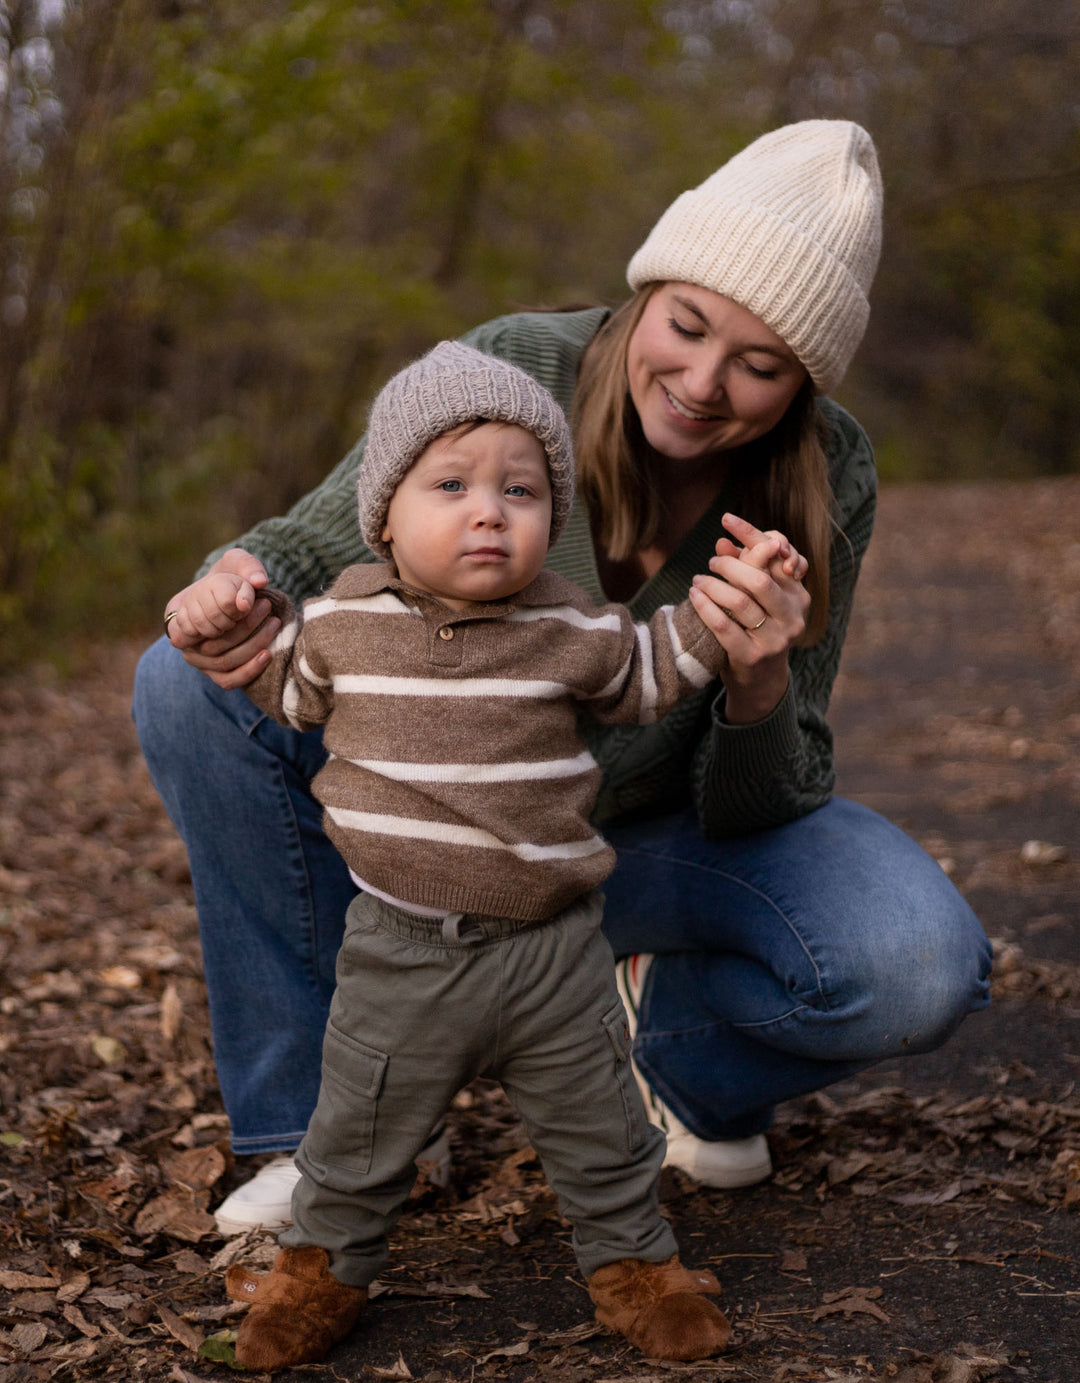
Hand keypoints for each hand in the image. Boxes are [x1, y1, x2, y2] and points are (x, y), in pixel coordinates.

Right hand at [164, 549, 279, 688]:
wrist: (239, 602)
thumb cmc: (233, 578)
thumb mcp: (237, 562)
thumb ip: (246, 565)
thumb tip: (258, 582)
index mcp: (178, 610)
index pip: (195, 618)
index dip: (222, 610)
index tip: (247, 599)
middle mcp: (184, 638)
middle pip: (212, 641)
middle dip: (244, 625)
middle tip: (267, 606)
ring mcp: (199, 659)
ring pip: (223, 660)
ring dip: (253, 643)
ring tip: (275, 623)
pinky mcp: (216, 675)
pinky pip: (229, 680)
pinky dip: (249, 669)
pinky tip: (268, 653)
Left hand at [688, 512, 810, 723]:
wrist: (760, 678)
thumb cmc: (757, 628)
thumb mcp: (759, 597)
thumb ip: (746, 568)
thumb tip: (723, 541)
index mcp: (799, 596)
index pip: (778, 556)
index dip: (752, 535)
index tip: (727, 519)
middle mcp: (792, 617)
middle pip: (760, 580)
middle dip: (730, 565)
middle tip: (711, 561)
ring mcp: (775, 640)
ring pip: (740, 603)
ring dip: (713, 586)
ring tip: (698, 580)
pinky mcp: (753, 657)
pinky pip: (724, 627)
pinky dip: (705, 608)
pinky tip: (693, 597)